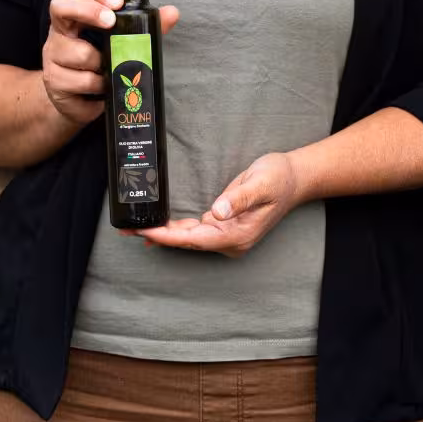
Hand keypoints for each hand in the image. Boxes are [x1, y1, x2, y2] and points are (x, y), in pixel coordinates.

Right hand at [42, 0, 179, 125]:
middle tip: (111, 22)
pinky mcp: (53, 81)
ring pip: (79, 53)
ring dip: (102, 64)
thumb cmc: (98, 64)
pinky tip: (102, 88)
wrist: (74, 101)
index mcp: (76, 15)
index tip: (118, 1)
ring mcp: (52, 55)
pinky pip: (80, 82)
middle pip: (60, 5)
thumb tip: (171, 13)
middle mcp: (59, 30)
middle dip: (89, 11)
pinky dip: (98, 86)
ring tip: (110, 71)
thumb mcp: (119, 44)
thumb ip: (143, 27)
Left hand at [133, 152, 302, 257]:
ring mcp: (227, 235)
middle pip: (188, 242)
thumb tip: (216, 212)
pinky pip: (195, 232)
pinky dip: (176, 230)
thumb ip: (239, 199)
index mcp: (238, 234)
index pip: (195, 239)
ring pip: (189, 238)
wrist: (294, 178)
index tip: (147, 232)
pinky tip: (159, 228)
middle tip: (128, 229)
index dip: (169, 236)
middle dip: (158, 236)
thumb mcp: (261, 184)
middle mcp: (231, 240)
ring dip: (163, 233)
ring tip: (135, 228)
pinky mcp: (224, 226)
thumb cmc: (279, 179)